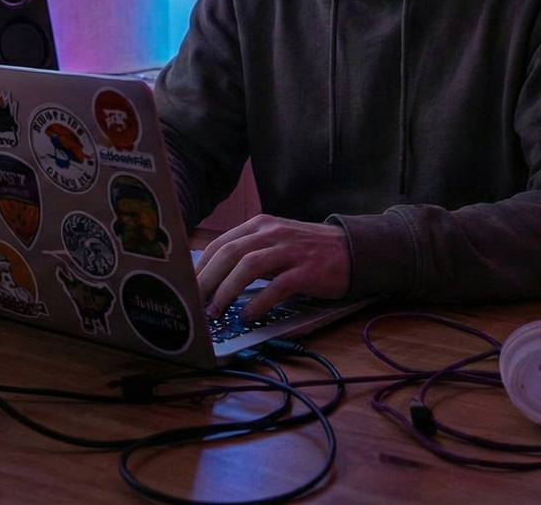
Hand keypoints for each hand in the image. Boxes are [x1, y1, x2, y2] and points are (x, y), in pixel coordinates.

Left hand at [195, 214, 349, 322]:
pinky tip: (247, 315)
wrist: (352, 249)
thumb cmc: (309, 249)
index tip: (188, 286)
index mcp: (260, 225)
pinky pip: (276, 286)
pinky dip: (257, 302)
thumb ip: (250, 252)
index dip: (201, 267)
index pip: (221, 243)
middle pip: (229, 253)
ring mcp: (289, 251)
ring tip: (216, 311)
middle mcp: (272, 234)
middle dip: (207, 280)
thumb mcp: (276, 242)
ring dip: (226, 291)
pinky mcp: (306, 271)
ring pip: (247, 266)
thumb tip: (215, 277)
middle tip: (194, 302)